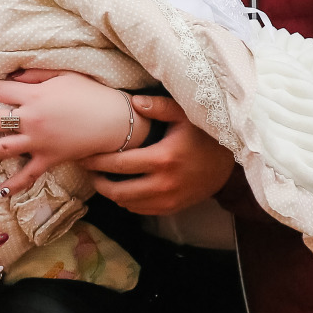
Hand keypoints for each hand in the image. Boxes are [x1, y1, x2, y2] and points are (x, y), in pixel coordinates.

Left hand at [0, 72, 147, 198]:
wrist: (117, 121)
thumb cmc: (92, 94)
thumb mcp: (64, 76)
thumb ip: (35, 75)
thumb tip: (13, 76)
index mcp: (34, 96)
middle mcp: (32, 119)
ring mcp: (40, 141)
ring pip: (3, 149)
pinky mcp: (51, 159)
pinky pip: (29, 174)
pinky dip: (15, 185)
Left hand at [85, 95, 234, 214]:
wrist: (229, 163)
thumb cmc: (204, 135)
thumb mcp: (185, 115)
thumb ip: (159, 106)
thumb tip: (132, 102)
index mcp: (163, 159)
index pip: (119, 164)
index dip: (97, 162)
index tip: (82, 156)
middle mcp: (164, 184)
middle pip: (118, 191)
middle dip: (97, 182)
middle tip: (87, 169)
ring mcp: (168, 200)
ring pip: (127, 204)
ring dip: (111, 192)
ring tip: (101, 177)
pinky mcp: (172, 209)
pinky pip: (140, 210)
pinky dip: (127, 201)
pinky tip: (122, 186)